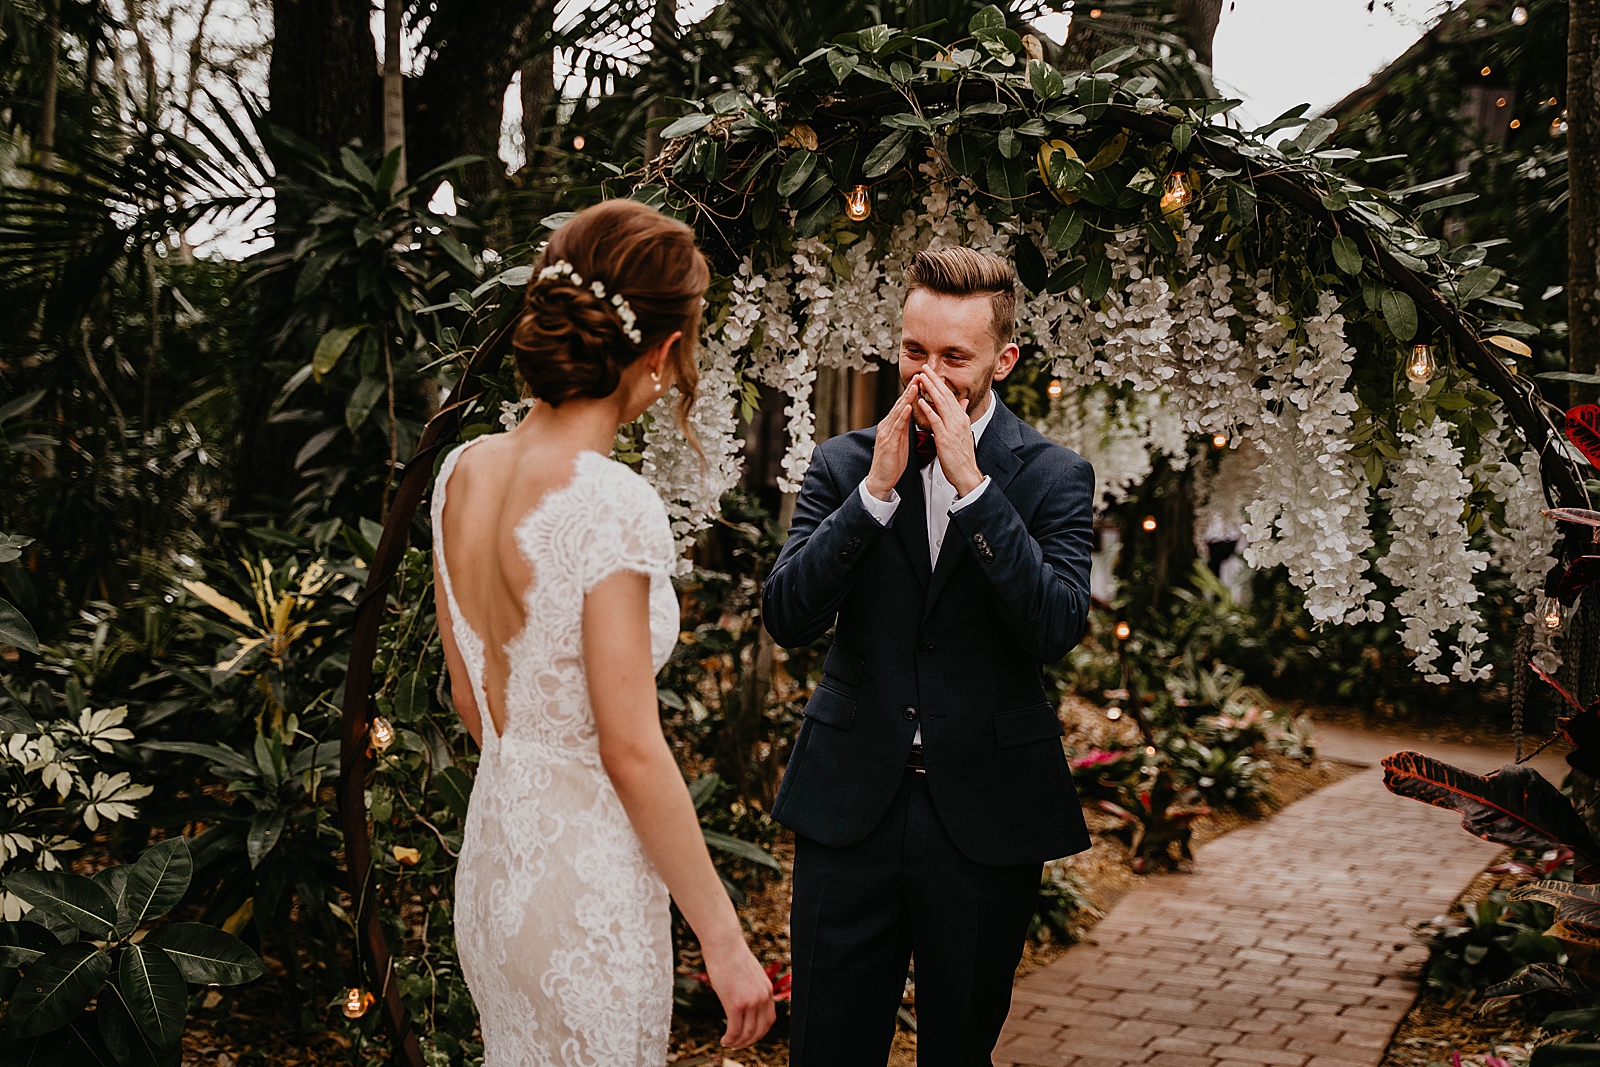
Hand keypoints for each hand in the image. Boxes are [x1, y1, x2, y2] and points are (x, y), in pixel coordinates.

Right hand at [701, 935, 776, 1047]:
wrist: (724, 944)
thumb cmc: (731, 956)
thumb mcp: (749, 973)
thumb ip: (751, 988)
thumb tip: (744, 1000)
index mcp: (767, 990)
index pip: (769, 1020)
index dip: (759, 1032)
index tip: (749, 1036)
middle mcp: (762, 997)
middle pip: (760, 1030)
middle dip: (748, 1041)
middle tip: (737, 1045)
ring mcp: (750, 1002)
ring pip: (747, 1033)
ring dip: (737, 1042)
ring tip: (728, 1043)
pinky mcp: (736, 1004)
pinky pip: (734, 1030)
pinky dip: (730, 1039)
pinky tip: (724, 1039)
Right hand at [863, 379, 919, 500]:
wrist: (881, 479)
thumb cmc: (892, 462)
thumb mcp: (902, 441)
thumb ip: (906, 427)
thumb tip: (913, 417)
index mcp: (892, 425)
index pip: (904, 405)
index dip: (913, 392)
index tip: (923, 379)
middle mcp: (887, 425)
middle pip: (900, 403)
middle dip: (911, 389)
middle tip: (920, 374)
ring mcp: (886, 433)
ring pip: (898, 411)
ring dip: (907, 397)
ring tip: (916, 385)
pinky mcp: (887, 442)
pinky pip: (896, 426)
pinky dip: (902, 415)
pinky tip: (908, 406)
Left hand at [914, 372, 981, 495]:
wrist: (966, 474)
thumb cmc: (961, 455)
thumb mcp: (963, 432)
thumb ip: (961, 415)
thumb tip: (963, 401)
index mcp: (961, 418)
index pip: (949, 396)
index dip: (940, 383)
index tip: (931, 372)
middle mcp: (959, 420)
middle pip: (945, 396)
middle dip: (934, 380)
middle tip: (925, 368)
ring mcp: (953, 429)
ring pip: (941, 404)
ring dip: (930, 390)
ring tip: (921, 378)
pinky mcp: (946, 438)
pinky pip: (936, 421)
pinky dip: (928, 410)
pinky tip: (920, 401)